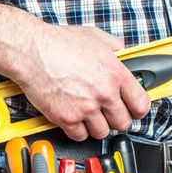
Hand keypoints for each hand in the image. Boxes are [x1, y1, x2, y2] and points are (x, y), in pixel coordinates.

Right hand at [10, 22, 150, 140]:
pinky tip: (74, 119)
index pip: (140, 104)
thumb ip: (114, 47)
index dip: (138, 110)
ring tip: (88, 116)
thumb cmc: (58, 43)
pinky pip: (80, 136)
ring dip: (96, 127)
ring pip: (102, 133)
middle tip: (108, 115)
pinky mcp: (67, 119)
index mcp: (115, 73)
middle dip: (116, 120)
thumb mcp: (94, 36)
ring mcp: (86, 108)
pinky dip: (77, 131)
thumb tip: (123, 53)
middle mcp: (103, 93)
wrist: (31, 51)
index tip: (134, 111)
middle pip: (123, 123)